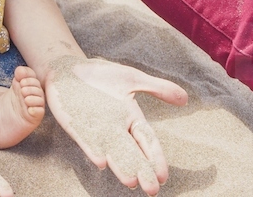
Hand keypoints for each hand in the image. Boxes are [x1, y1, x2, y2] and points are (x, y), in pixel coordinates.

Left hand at [43, 56, 187, 195]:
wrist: (67, 68)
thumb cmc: (100, 75)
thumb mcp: (132, 78)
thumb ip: (157, 88)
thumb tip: (186, 99)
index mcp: (131, 118)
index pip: (147, 141)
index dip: (155, 158)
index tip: (163, 176)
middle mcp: (116, 128)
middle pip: (132, 153)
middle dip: (142, 170)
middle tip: (151, 190)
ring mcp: (96, 128)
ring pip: (111, 151)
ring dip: (120, 167)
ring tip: (131, 182)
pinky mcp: (76, 125)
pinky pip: (86, 140)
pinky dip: (93, 150)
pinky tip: (101, 162)